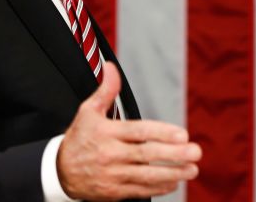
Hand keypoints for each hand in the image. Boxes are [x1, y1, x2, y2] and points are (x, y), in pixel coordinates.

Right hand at [57, 63, 200, 200]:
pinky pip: (140, 191)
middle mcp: (110, 154)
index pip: (139, 132)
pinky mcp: (113, 192)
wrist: (59, 172)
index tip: (183, 135)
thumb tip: (111, 67)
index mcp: (107, 133)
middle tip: (195, 152)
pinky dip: (158, 188)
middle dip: (174, 154)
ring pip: (146, 176)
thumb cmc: (79, 138)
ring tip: (192, 169)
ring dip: (172, 173)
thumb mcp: (88, 111)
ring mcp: (112, 175)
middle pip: (146, 154)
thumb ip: (106, 90)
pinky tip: (174, 182)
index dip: (162, 133)